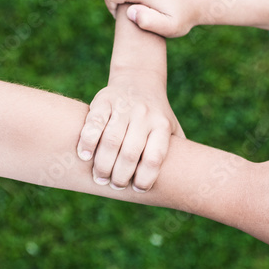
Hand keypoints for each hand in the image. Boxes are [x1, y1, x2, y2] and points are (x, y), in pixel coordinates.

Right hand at [78, 72, 184, 191]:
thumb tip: (183, 186)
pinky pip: (94, 122)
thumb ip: (178, 153)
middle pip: (130, 152)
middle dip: (120, 175)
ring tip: (99, 177)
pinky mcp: (104, 100)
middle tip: (115, 185)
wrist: (139, 80)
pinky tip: (84, 156)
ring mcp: (124, 106)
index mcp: (162, 125)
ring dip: (102, 163)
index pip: (155, 157)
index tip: (138, 189)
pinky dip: (87, 141)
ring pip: (111, 139)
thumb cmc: (156, 116)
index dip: (146, 177)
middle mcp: (144, 115)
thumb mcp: (172, 128)